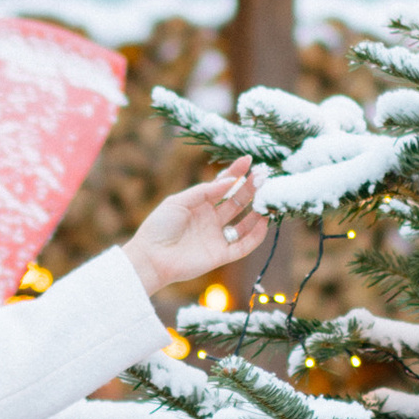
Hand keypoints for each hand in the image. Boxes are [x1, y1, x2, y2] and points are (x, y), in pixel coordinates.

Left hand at [126, 158, 265, 298]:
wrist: (151, 257)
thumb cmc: (159, 227)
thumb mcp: (179, 201)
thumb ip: (204, 191)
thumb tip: (230, 181)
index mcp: (199, 204)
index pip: (223, 185)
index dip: (236, 173)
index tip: (249, 160)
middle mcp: (211, 219)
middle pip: (236, 200)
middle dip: (250, 188)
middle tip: (263, 176)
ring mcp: (217, 237)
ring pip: (244, 223)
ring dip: (257, 211)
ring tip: (267, 198)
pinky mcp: (221, 255)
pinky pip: (244, 245)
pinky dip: (256, 235)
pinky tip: (264, 222)